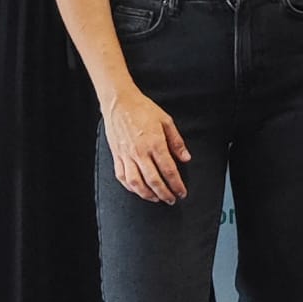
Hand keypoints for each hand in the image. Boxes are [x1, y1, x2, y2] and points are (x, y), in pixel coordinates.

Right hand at [104, 86, 191, 203]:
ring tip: (157, 199)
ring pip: (136, 183)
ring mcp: (126, 155)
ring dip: (147, 194)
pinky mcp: (116, 156)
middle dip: (165, 193)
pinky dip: (131, 187)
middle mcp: (140, 152)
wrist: (119, 102)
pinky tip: (138, 190)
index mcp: (155, 143)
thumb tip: (186, 158)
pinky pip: (122, 176)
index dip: (176, 184)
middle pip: (154, 181)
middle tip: (172, 199)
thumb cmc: (143, 109)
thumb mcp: (166, 121)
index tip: (182, 192)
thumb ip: (177, 142)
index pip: (169, 170)